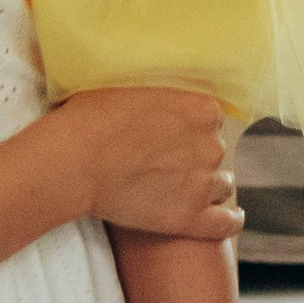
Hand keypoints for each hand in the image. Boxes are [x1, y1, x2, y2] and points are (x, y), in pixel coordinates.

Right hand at [59, 85, 242, 240]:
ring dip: (206, 185)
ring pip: (221, 184)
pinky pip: (226, 222)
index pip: (210, 115)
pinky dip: (229, 221)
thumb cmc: (92, 117)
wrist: (73, 162)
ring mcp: (203, 183)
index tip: (173, 130)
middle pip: (214, 148)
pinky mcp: (190, 218)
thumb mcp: (131, 83)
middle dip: (195, 154)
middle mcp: (211, 143)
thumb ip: (161, 87)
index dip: (191, 123)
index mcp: (202, 107)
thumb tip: (162, 80)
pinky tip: (229, 219)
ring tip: (182, 187)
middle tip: (165, 159)